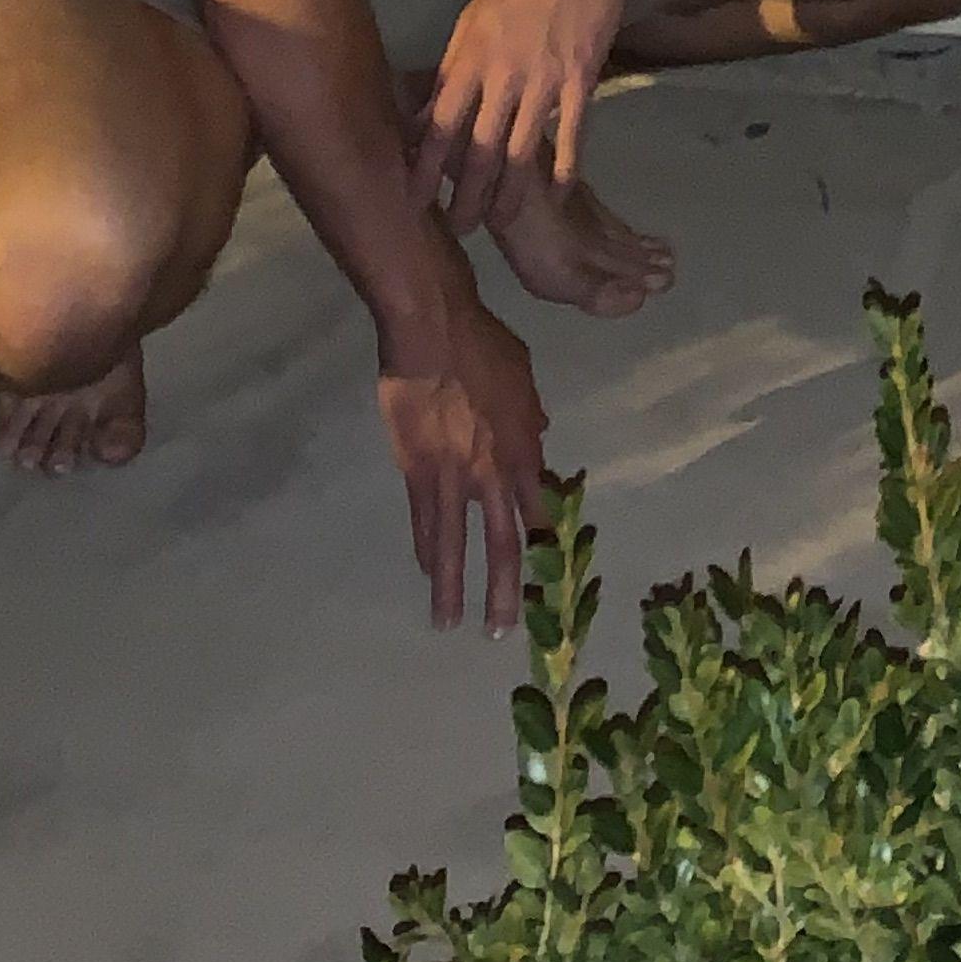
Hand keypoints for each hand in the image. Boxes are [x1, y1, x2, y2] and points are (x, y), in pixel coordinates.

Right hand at [375, 290, 546, 633]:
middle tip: (502, 630)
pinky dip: (425, 550)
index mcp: (524, 447)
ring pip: (455, 544)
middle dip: (503, 589)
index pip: (537, 507)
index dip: (542, 541)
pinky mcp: (416, 470)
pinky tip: (426, 573)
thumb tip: (540, 432)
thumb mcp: (523, 373)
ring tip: (450, 624)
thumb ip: (531, 411)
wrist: (433, 331)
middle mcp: (493, 471)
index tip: (544, 572)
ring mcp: (452, 475)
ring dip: (455, 587)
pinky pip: (422, 520)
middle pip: (502, 541)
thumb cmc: (482, 343)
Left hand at [411, 0, 645, 231]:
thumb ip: (456, 65)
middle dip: (465, 194)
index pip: (438, 123)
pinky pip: (572, 133)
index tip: (411, 200)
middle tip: (458, 229)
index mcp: (469, 56)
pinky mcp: (581, 77)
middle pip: (478, 147)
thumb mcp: (474, 15)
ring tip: (498, 222)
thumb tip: (432, 109)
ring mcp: (543, 78)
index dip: (424, 166)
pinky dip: (566, 168)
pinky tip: (560, 194)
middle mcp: (502, 73)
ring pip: (521, 149)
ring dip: (508, 192)